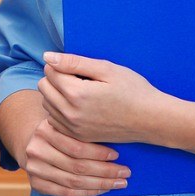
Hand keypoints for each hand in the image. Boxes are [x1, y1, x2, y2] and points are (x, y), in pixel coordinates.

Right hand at [22, 115, 129, 195]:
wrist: (32, 142)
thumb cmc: (58, 132)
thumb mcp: (65, 124)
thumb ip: (82, 130)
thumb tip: (117, 140)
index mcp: (45, 130)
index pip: (76, 147)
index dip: (98, 153)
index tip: (117, 155)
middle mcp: (36, 150)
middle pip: (77, 166)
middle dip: (105, 171)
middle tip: (125, 172)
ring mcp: (35, 169)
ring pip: (73, 182)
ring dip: (100, 184)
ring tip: (119, 182)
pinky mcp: (36, 184)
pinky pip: (66, 192)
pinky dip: (87, 192)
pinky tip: (102, 189)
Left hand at [39, 52, 168, 144]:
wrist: (151, 120)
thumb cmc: (133, 90)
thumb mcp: (106, 69)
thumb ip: (74, 62)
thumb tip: (47, 57)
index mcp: (77, 94)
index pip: (50, 71)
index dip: (62, 64)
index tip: (79, 68)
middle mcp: (70, 114)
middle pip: (44, 87)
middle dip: (56, 78)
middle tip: (79, 78)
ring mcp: (73, 129)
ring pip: (46, 104)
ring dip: (56, 95)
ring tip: (80, 91)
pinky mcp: (78, 138)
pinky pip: (54, 121)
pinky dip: (59, 111)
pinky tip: (77, 106)